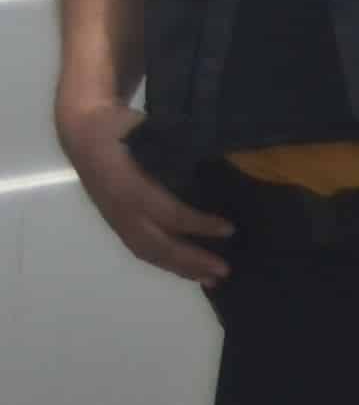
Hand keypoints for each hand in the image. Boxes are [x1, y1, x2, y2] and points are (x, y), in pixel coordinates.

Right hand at [60, 103, 230, 286]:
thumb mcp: (148, 128)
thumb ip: (177, 144)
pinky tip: (189, 270)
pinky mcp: (116, 223)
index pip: (167, 212)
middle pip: (156, 243)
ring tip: (211, 278)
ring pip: (147, 251)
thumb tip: (222, 155)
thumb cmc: (122, 127)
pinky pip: (141, 248)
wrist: (82, 132)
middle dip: (190, 259)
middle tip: (226, 270)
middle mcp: (120, 207)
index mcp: (128, 184)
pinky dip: (166, 262)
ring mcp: (116, 218)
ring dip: (180, 268)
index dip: (198, 224)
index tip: (230, 229)